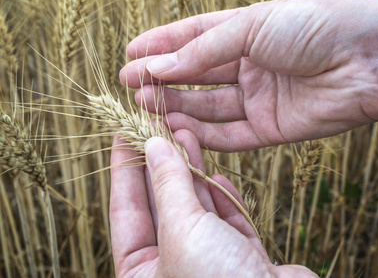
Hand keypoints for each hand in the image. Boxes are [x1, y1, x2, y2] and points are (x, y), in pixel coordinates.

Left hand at [109, 131, 316, 276]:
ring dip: (192, 174)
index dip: (123, 169)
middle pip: (161, 205)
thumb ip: (169, 186)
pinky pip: (226, 223)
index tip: (123, 134)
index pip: (124, 211)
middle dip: (162, 164)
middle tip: (161, 127)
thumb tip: (155, 146)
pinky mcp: (240, 260)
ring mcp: (207, 264)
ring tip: (188, 136)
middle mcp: (172, 268)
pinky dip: (222, 199)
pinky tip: (218, 176)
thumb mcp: (184, 229)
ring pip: (195, 209)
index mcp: (141, 274)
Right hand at [121, 0, 377, 151]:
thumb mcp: (250, 27)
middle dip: (164, 79)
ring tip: (145, 105)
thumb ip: (202, 51)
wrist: (369, 58)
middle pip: (198, 76)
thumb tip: (156, 65)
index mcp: (246, 32)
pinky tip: (177, 128)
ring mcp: (260, 98)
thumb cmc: (313, 26)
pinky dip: (204, 134)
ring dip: (177, 107)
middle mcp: (250, 65)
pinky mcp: (271, 129)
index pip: (193, 39)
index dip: (161, 47)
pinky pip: (231, 135)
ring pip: (210, 107)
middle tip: (131, 86)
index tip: (129, 54)